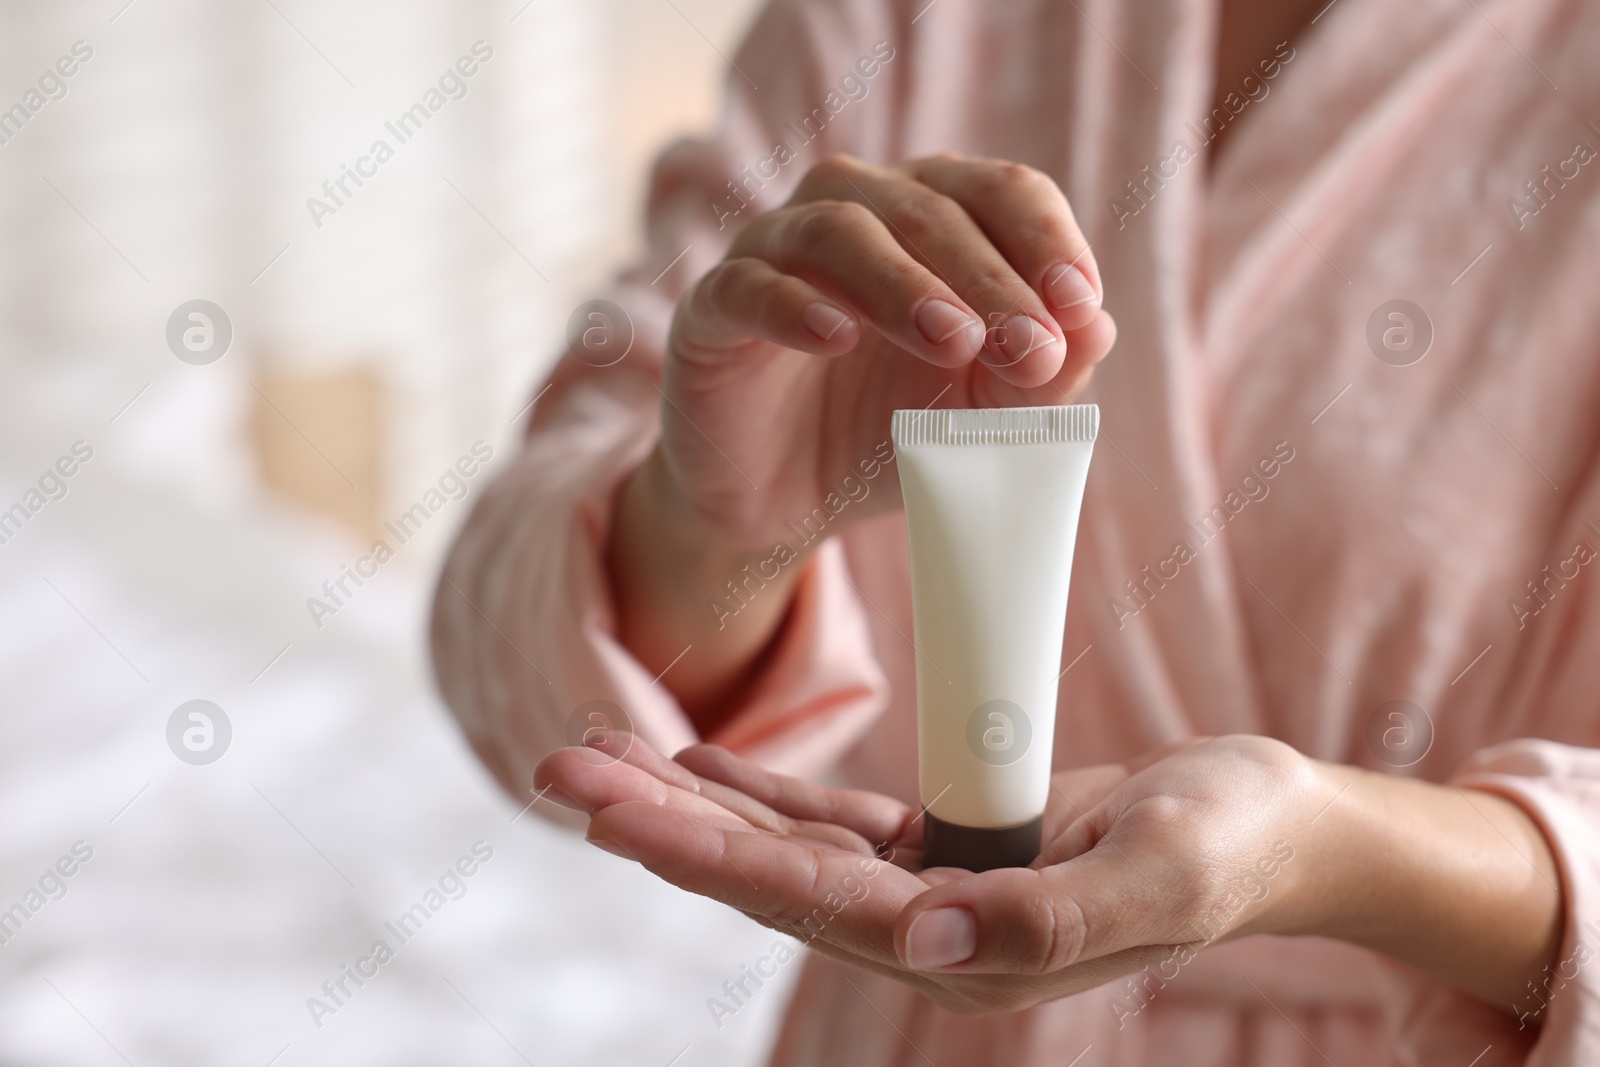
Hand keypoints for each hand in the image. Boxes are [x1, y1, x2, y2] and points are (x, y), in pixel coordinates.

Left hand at [536, 733, 1561, 1014]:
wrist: (1270, 829)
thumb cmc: (1230, 846)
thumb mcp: (1157, 874)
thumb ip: (1047, 921)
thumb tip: (921, 941)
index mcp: (962, 948)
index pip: (801, 898)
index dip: (699, 850)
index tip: (605, 807)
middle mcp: (926, 930)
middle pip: (763, 873)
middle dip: (659, 823)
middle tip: (556, 768)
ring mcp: (929, 889)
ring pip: (782, 844)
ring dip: (691, 801)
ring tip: (597, 756)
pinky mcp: (944, 846)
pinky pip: (833, 820)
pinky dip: (764, 790)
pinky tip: (700, 757)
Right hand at [608, 154, 1115, 721]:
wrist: (778, 504)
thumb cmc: (883, 436)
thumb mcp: (977, 417)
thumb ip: (1036, 378)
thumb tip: (1096, 329)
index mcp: (929, 217)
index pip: (1000, 192)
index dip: (1046, 240)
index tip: (1078, 306)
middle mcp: (851, 210)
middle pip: (929, 207)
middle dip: (989, 277)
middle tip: (1028, 345)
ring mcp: (773, 251)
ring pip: (840, 230)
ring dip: (905, 283)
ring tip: (954, 341)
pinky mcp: (712, 307)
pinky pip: (750, 285)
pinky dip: (795, 305)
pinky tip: (837, 338)